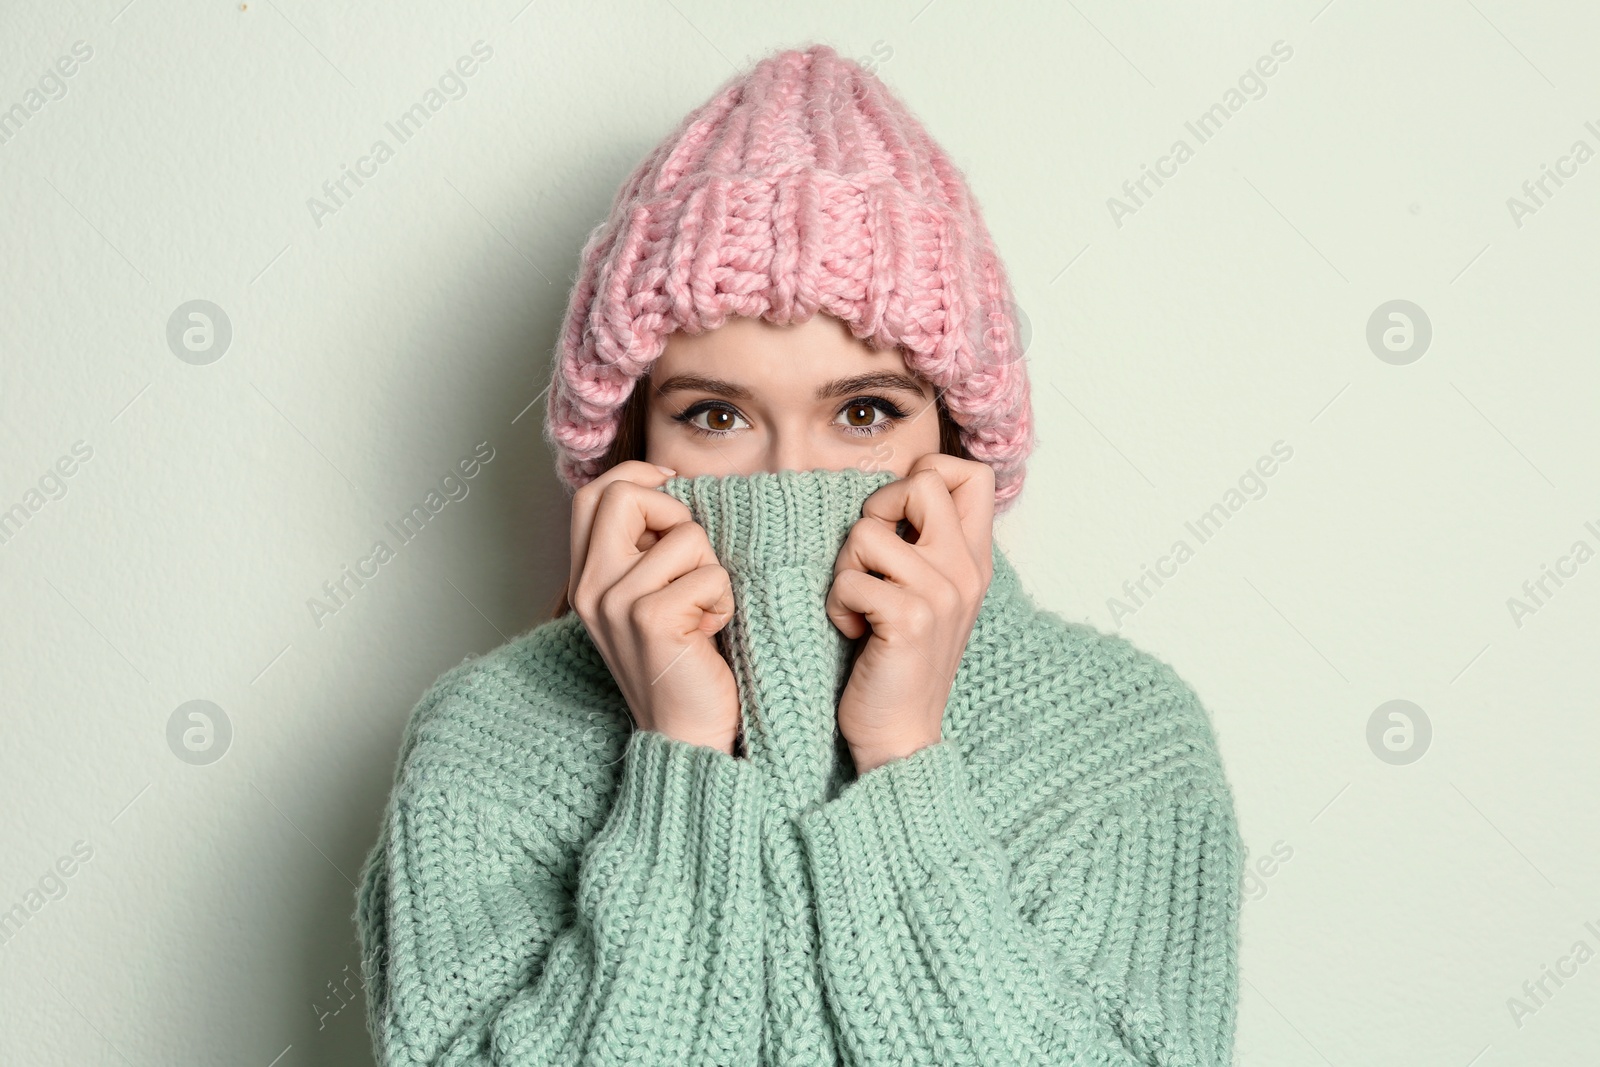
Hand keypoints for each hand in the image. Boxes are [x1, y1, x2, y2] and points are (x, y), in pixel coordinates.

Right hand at [568, 460, 741, 754]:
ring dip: (710, 569)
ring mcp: (616, 604)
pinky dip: (723, 599)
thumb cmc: (681, 658)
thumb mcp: (647, 596)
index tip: (674, 491)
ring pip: (685, 535)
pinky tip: (710, 631)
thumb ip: (643, 547)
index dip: (638, 476)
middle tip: (690, 557)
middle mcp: (590, 587)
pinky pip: (710, 573)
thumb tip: (670, 484)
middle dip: (674, 514)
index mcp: (584, 577)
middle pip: (625, 495)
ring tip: (702, 610)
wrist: (685, 733)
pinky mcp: (652, 620)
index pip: (595, 493)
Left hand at [825, 453, 995, 773]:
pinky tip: (854, 633)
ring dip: (846, 570)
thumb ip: (926, 544)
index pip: (972, 474)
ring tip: (860, 608)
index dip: (925, 476)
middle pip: (923, 483)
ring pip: (867, 533)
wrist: (902, 734)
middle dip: (878, 509)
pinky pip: (850, 580)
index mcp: (973, 560)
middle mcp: (966, 571)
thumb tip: (901, 488)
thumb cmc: (900, 661)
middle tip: (871, 557)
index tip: (900, 519)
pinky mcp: (910, 619)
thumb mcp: (929, 594)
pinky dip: (838, 607)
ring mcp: (941, 594)